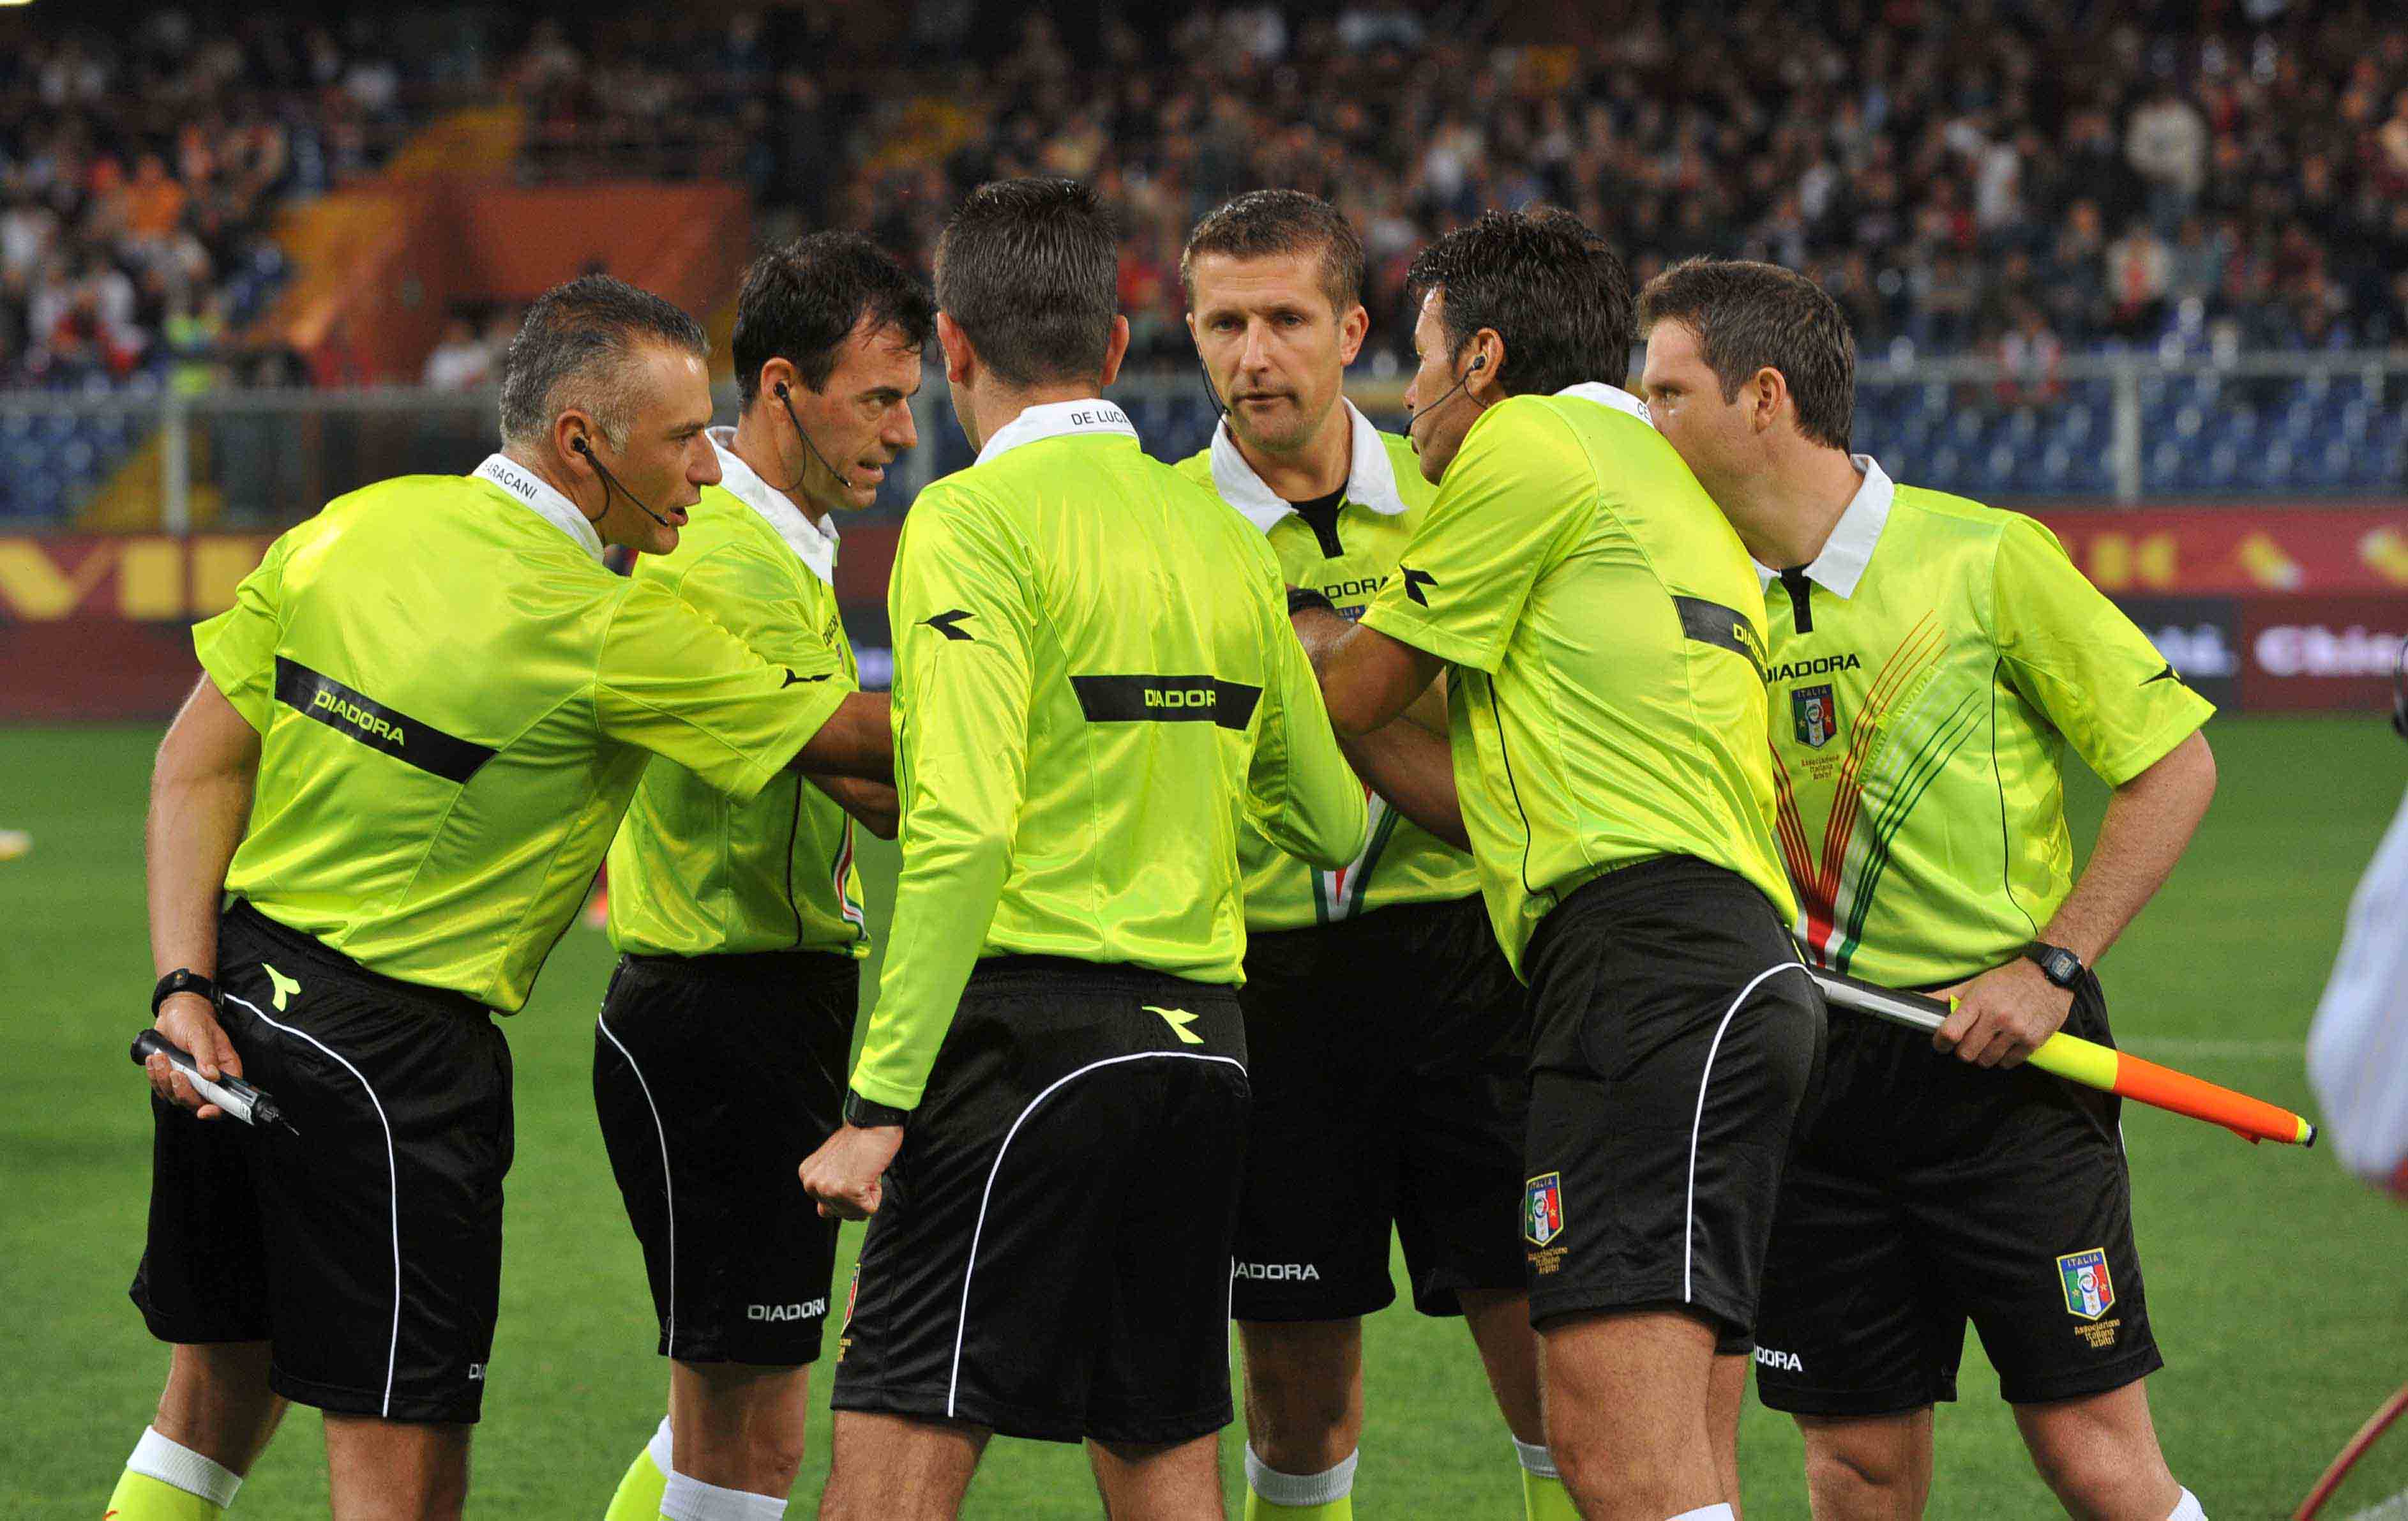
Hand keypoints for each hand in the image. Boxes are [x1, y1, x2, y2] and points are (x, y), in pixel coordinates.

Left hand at [146, 991, 242, 1118]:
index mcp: (225, 1069)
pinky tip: (153, 1060)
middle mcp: (209, 1079)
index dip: (217, 1109)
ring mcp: (190, 1081)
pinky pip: (161, 1089)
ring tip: (159, 1057)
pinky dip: (154, 1077)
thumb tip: (212, 1076)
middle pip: (198, 1102)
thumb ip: (206, 1055)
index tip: (203, 1111)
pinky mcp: (172, 1079)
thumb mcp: (200, 1034)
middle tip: (175, 1073)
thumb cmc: (193, 1019)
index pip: (226, 1098)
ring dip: (164, 1080)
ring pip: (176, 1097)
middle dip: (183, 1091)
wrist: (174, 1013)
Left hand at [799, 1122, 903, 1220]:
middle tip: (859, 1170)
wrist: (874, 1122)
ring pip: (855, 1213)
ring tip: (865, 1170)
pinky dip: (876, 1193)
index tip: (851, 1170)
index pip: (826, 1206)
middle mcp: (813, 1184)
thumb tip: (823, 1212)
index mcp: (807, 1176)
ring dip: (866, 1194)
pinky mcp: (848, 1191)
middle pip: (841, 1212)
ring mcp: (829, 1189)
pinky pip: (869, 1208)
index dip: (847, 1191)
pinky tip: (870, 1173)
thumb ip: (825, 1186)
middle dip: (856, 1196)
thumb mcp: (831, 1162)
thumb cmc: (860, 1138)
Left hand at [1931, 958, 2072, 1068]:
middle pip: (1967, 1052)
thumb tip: (1918, 1001)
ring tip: (1988, 1041)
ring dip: (1983, 1055)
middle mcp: (1997, 1017)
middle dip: (1963, 1050)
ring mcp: (2017, 1030)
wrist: (2049, 975)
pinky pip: (2008, 1063)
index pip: (1950, 1032)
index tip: (1941, 1043)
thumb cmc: (2008, 979)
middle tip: (1968, 1041)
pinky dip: (2003, 1058)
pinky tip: (2005, 1044)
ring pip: (1986, 1061)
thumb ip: (1946, 996)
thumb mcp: (1975, 983)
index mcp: (1979, 1001)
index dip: (1941, 1042)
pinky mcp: (2033, 1041)